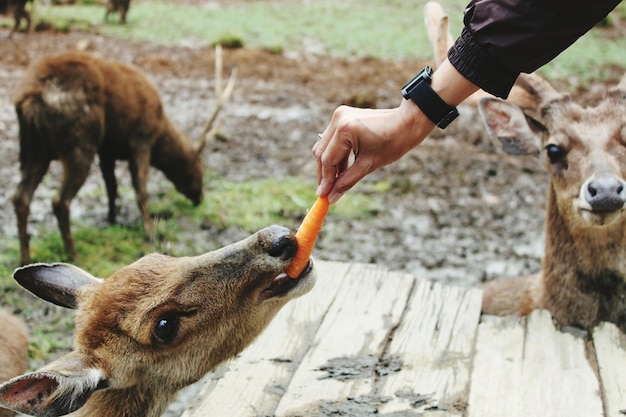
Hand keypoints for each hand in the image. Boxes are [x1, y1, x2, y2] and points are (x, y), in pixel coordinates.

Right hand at [313, 59, 477, 202]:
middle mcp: (338, 119)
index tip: (323, 196)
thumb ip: (347, 181)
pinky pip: (332, 139)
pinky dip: (336, 154)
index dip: (325, 180)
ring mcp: (340, 116)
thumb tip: (331, 197)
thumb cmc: (393, 142)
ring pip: (324, 146)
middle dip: (324, 173)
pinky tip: (342, 169)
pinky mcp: (343, 116)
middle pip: (321, 153)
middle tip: (327, 192)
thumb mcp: (369, 165)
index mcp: (345, 130)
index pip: (328, 160)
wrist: (408, 122)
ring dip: (330, 165)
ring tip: (336, 183)